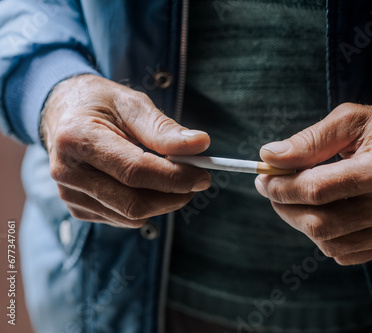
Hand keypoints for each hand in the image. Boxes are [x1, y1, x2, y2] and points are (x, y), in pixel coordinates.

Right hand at [42, 74, 210, 227]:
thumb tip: (199, 145)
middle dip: (174, 196)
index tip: (202, 175)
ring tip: (172, 176)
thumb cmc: (100, 105)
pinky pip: (123, 218)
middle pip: (133, 202)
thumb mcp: (132, 104)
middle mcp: (67, 172)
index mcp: (77, 138)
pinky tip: (148, 184)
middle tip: (197, 180)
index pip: (134, 171)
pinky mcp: (78, 208)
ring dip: (163, 201)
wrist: (64, 113)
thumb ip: (164, 128)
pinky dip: (146, 205)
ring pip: (131, 216)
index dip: (174, 177)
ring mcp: (70, 194)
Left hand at [255, 103, 371, 264]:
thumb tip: (269, 157)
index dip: (282, 187)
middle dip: (284, 207)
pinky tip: (326, 211)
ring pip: (328, 243)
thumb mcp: (351, 120)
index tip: (263, 179)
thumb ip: (309, 140)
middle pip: (319, 223)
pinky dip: (324, 235)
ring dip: (301, 221)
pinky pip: (343, 253)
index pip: (318, 190)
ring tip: (299, 198)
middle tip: (272, 189)